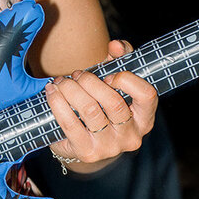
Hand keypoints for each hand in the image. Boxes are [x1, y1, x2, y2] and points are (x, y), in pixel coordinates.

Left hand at [45, 39, 156, 172]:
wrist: (85, 143)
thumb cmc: (102, 106)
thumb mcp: (115, 83)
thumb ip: (120, 58)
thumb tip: (115, 45)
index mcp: (145, 119)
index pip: (147, 95)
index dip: (127, 80)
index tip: (108, 74)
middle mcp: (131, 136)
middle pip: (113, 101)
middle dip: (89, 81)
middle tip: (77, 75)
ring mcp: (109, 147)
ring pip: (89, 110)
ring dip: (71, 89)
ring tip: (62, 82)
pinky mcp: (86, 152)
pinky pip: (69, 123)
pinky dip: (57, 102)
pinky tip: (52, 92)